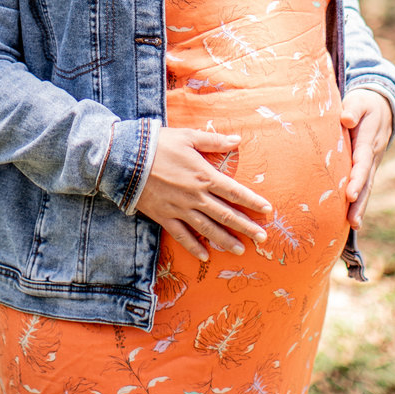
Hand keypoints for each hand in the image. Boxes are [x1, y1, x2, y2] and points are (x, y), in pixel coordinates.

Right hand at [134, 128, 272, 262]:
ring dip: (226, 240)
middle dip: (246, 227)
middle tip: (262, 238)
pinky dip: (194, 247)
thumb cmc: (159, 145)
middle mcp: (196, 196)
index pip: (234, 191)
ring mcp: (181, 209)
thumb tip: (237, 140)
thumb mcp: (188, 137)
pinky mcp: (165, 217)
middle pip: (226, 214)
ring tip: (241, 250)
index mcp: (204, 175)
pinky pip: (182, 236)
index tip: (267, 211)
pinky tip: (205, 256)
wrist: (127, 160)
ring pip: (208, 229)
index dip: (252, 201)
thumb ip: (213, 141)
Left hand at [341, 89, 393, 229]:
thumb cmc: (364, 104)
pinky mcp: (368, 168)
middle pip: (367, 181)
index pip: (362, 162)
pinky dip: (360, 203)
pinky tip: (352, 220)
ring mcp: (372, 164)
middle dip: (360, 201)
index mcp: (368, 140)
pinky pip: (365, 187)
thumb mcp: (359, 101)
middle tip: (353, 220)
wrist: (382, 108)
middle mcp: (372, 156)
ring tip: (354, 226)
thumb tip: (345, 118)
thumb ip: (353, 109)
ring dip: (361, 207)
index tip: (350, 193)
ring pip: (367, 187)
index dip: (357, 178)